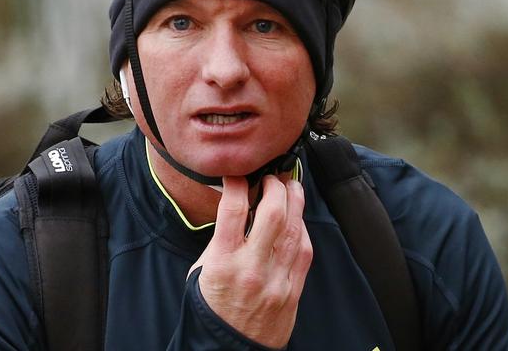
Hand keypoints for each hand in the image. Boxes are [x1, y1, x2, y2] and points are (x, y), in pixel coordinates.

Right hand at [187, 175, 312, 348]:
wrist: (226, 349)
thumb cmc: (211, 305)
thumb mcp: (202, 268)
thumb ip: (221, 238)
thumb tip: (236, 204)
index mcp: (221, 261)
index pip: (232, 210)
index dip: (236, 183)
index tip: (237, 175)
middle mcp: (250, 268)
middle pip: (272, 214)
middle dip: (275, 186)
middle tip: (272, 178)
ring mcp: (275, 281)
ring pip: (294, 230)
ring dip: (296, 202)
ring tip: (291, 188)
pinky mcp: (292, 292)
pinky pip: (305, 253)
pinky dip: (303, 230)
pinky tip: (298, 219)